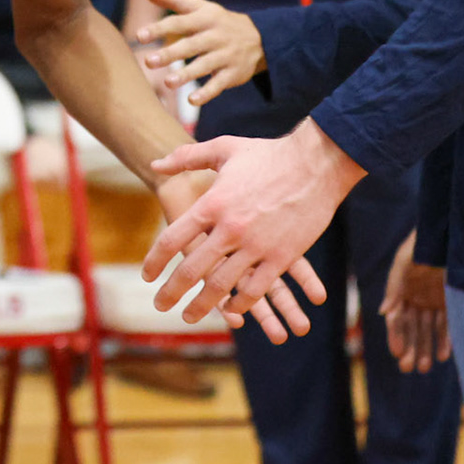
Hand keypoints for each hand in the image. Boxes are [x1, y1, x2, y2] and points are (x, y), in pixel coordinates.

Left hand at [134, 0, 263, 105]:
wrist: (260, 38)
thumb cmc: (218, 22)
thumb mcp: (200, 8)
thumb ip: (173, 0)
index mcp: (205, 18)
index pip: (180, 22)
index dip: (159, 28)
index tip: (139, 36)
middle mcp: (216, 36)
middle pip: (191, 45)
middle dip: (170, 54)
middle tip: (148, 61)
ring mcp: (226, 55)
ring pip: (205, 65)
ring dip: (187, 74)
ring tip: (167, 83)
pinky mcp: (234, 73)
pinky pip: (219, 84)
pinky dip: (207, 93)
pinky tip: (192, 100)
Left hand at [143, 119, 361, 328]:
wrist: (316, 164)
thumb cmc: (268, 153)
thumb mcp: (223, 148)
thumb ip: (186, 157)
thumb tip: (156, 164)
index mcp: (212, 203)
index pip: (172, 239)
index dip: (155, 260)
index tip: (147, 275)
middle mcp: (230, 228)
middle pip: (192, 269)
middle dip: (172, 292)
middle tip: (160, 305)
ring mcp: (256, 245)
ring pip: (222, 285)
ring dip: (203, 305)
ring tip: (189, 316)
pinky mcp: (282, 256)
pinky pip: (257, 288)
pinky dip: (242, 303)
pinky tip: (232, 310)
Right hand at [378, 231, 449, 373]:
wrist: (445, 233)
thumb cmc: (420, 245)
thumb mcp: (403, 264)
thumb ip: (394, 288)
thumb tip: (383, 313)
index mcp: (401, 291)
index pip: (396, 319)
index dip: (396, 336)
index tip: (396, 353)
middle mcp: (416, 299)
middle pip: (412, 328)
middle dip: (410, 347)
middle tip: (409, 368)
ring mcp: (433, 301)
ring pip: (428, 330)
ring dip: (425, 348)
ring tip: (424, 367)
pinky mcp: (450, 301)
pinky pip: (447, 324)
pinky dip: (444, 340)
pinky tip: (442, 355)